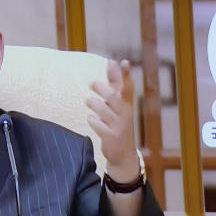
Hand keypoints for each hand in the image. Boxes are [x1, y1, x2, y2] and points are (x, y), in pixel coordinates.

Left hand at [87, 59, 139, 181]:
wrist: (123, 154)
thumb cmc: (118, 123)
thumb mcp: (119, 104)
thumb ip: (115, 84)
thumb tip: (112, 61)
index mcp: (127, 105)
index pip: (128, 87)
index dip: (125, 75)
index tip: (124, 62)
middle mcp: (125, 114)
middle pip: (114, 97)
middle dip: (102, 88)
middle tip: (92, 84)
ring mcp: (118, 126)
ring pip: (104, 111)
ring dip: (94, 103)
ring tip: (88, 101)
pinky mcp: (111, 137)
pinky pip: (98, 125)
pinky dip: (92, 120)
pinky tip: (91, 119)